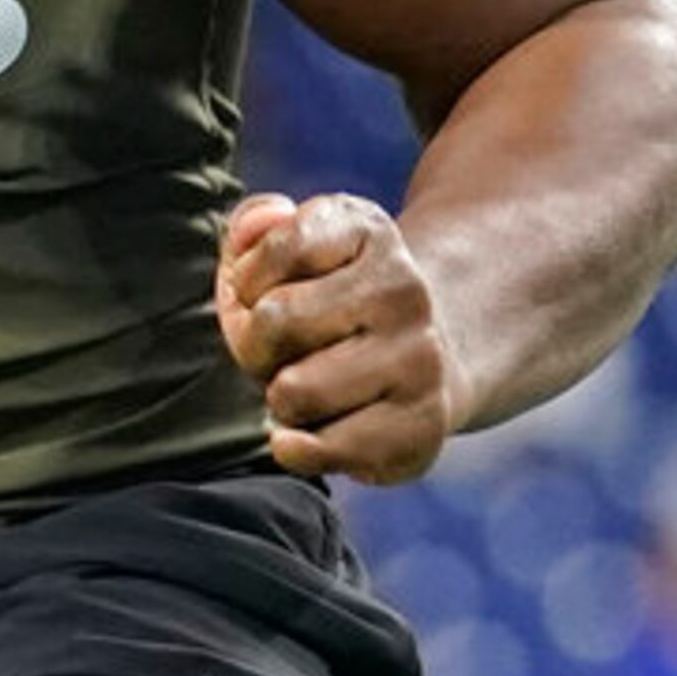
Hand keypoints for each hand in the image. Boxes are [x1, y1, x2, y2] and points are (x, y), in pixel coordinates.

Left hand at [214, 192, 464, 485]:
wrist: (428, 353)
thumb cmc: (329, 301)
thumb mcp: (291, 245)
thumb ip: (254, 225)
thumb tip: (252, 231)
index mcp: (366, 230)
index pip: (274, 249)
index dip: (247, 282)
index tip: (267, 292)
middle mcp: (403, 289)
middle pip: (274, 321)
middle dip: (254, 345)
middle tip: (280, 353)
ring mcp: (419, 357)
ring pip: (295, 391)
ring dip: (279, 398)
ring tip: (304, 388)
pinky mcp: (423, 423)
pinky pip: (326, 449)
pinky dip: (299, 450)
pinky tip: (307, 433)